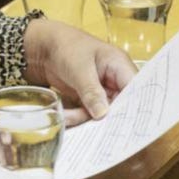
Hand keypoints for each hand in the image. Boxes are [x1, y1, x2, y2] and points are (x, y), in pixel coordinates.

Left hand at [22, 18, 136, 125]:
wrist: (42, 47)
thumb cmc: (66, 47)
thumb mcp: (79, 68)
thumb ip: (92, 91)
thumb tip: (102, 114)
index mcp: (120, 66)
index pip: (135, 91)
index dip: (134, 109)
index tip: (125, 126)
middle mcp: (115, 81)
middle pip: (120, 107)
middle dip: (105, 119)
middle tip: (95, 131)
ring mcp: (102, 91)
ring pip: (101, 113)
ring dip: (84, 118)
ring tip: (66, 118)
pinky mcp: (88, 99)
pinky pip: (88, 113)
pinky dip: (76, 117)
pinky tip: (65, 116)